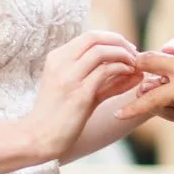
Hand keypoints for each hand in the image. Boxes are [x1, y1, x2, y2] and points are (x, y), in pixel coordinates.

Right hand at [28, 31, 142, 161]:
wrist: (40, 137)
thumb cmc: (60, 116)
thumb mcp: (80, 92)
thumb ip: (104, 81)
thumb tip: (134, 72)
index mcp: (57, 58)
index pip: (89, 37)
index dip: (112, 39)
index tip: (126, 48)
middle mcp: (60, 63)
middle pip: (95, 38)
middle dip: (119, 42)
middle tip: (134, 53)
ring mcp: (68, 77)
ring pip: (101, 52)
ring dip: (123, 54)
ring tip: (134, 64)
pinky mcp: (79, 94)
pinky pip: (105, 72)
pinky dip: (121, 69)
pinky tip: (130, 75)